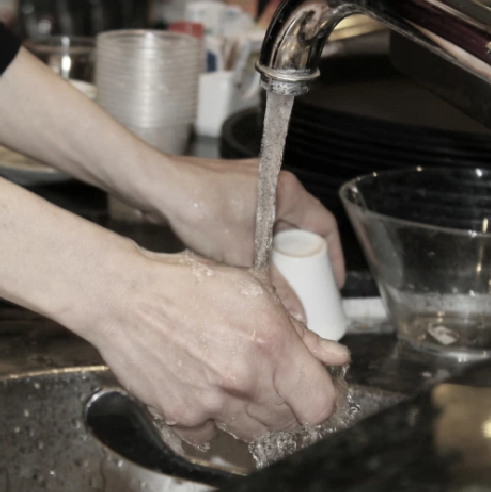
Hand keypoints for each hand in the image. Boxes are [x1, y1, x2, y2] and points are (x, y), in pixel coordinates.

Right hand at [83, 249, 349, 443]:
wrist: (124, 299)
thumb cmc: (183, 286)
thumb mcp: (252, 291)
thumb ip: (299, 332)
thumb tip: (333, 357)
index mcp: (270, 345)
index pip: (320, 404)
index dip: (323, 398)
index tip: (314, 389)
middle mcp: (243, 380)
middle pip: (288, 421)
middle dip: (287, 402)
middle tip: (270, 377)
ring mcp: (210, 403)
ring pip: (253, 432)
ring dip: (253, 414)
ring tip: (235, 382)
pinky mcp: (180, 416)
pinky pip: (211, 436)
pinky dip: (213, 421)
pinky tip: (205, 392)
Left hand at [153, 157, 345, 289]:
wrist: (158, 187)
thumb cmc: (200, 210)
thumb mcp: (243, 256)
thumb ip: (275, 287)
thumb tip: (296, 313)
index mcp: (286, 190)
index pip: (324, 225)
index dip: (332, 256)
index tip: (331, 280)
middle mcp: (272, 179)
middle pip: (300, 223)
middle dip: (302, 256)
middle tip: (303, 284)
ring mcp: (250, 181)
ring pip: (276, 221)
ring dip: (277, 249)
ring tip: (275, 277)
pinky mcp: (228, 187)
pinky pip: (255, 216)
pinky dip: (257, 238)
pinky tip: (248, 260)